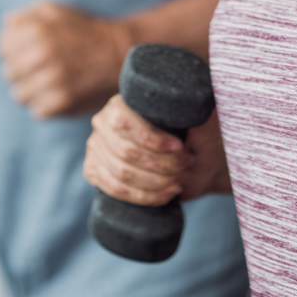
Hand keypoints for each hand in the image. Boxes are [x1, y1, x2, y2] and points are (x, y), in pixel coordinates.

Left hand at [0, 1, 131, 117]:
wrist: (120, 54)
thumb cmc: (85, 31)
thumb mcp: (56, 11)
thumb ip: (26, 16)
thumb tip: (5, 26)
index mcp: (37, 32)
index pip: (3, 45)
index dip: (13, 46)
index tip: (27, 48)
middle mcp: (41, 56)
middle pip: (8, 71)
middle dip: (21, 69)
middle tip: (40, 66)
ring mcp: (51, 82)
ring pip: (19, 95)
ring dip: (30, 89)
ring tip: (48, 81)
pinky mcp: (62, 104)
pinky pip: (37, 111)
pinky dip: (44, 104)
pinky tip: (58, 92)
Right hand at [84, 94, 229, 204]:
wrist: (195, 159)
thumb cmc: (198, 133)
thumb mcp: (201, 118)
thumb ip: (197, 107)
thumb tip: (194, 100)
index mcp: (125, 99)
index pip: (123, 121)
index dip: (151, 139)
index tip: (179, 148)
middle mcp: (104, 120)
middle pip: (124, 152)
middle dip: (160, 165)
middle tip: (185, 166)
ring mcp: (96, 146)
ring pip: (120, 174)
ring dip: (154, 183)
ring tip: (178, 181)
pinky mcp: (96, 170)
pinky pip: (114, 189)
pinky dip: (143, 197)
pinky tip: (165, 193)